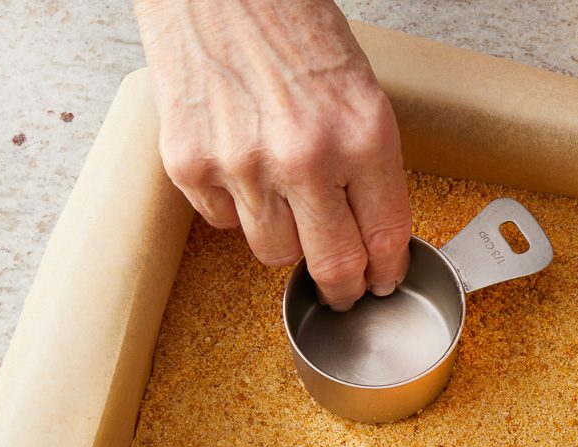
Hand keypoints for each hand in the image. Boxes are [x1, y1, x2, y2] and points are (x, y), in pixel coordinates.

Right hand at [135, 0, 410, 309]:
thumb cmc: (289, 24)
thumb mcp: (358, 91)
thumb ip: (367, 165)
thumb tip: (372, 234)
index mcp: (362, 135)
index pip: (386, 237)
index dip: (387, 270)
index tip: (383, 280)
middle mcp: (305, 157)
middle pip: (333, 266)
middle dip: (344, 288)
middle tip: (345, 289)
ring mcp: (243, 165)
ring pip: (275, 253)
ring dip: (287, 240)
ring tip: (284, 198)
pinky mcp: (190, 165)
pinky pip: (224, 223)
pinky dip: (236, 207)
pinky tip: (240, 163)